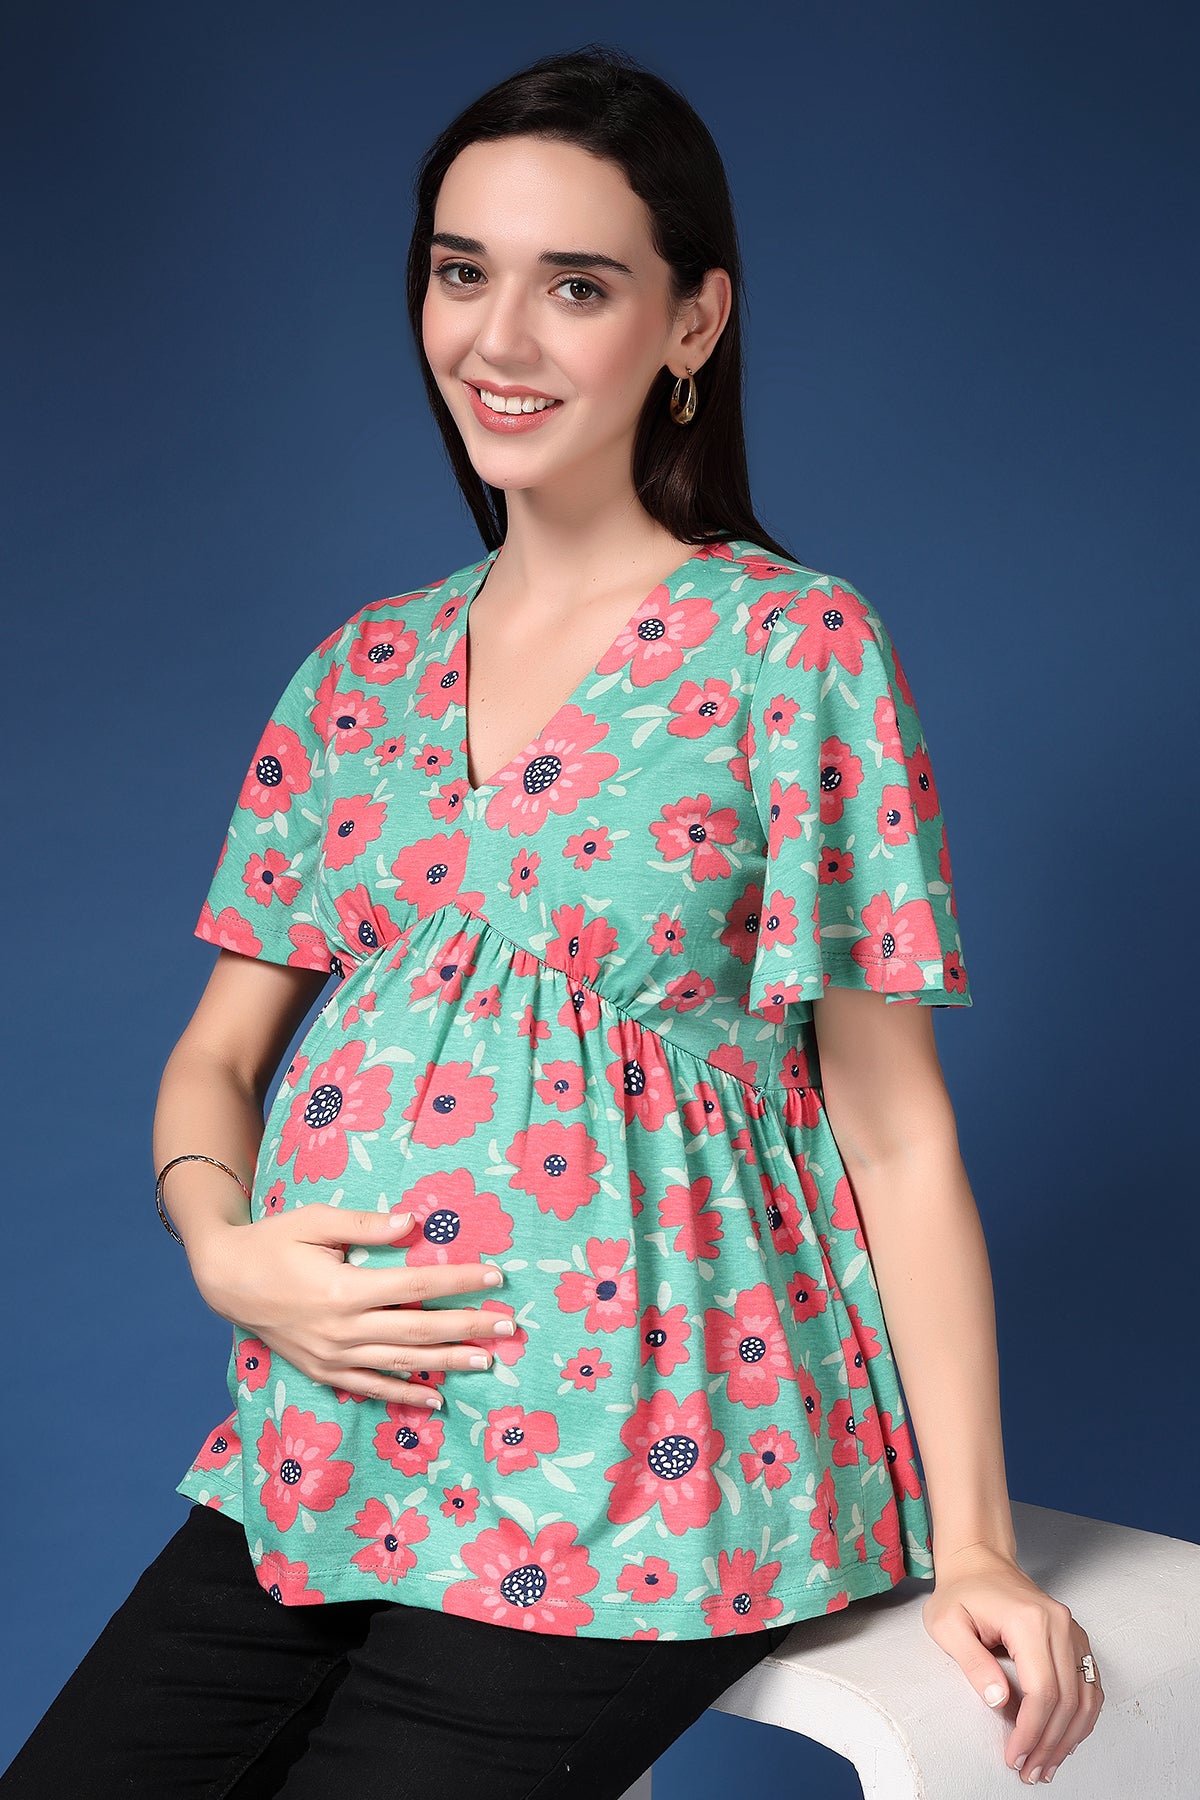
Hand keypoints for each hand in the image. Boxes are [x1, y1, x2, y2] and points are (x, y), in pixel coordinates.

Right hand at [186, 1204, 511, 1406]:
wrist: (225, 1280)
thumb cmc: (273, 1242)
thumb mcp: (315, 1220)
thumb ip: (365, 1226)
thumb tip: (413, 1223)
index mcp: (344, 1289)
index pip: (416, 1285)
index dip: (458, 1281)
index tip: (495, 1277)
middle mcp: (343, 1329)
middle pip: (418, 1330)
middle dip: (467, 1327)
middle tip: (507, 1327)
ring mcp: (333, 1356)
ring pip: (402, 1363)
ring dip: (446, 1363)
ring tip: (485, 1362)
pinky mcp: (323, 1370)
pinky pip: (370, 1387)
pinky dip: (403, 1395)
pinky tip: (434, 1398)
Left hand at [922, 1544, 1103, 1783]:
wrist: (979, 1561)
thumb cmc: (960, 1592)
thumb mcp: (947, 1624)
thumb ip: (972, 1663)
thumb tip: (1000, 1702)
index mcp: (1029, 1620)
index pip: (1042, 1691)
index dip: (1031, 1732)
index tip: (1015, 1757)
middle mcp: (1059, 1624)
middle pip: (1066, 1700)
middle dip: (1049, 1743)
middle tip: (1031, 1772)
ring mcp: (1072, 1630)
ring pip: (1084, 1697)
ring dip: (1069, 1738)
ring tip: (1047, 1766)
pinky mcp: (1075, 1638)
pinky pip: (1089, 1685)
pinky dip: (1081, 1718)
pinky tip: (1065, 1740)